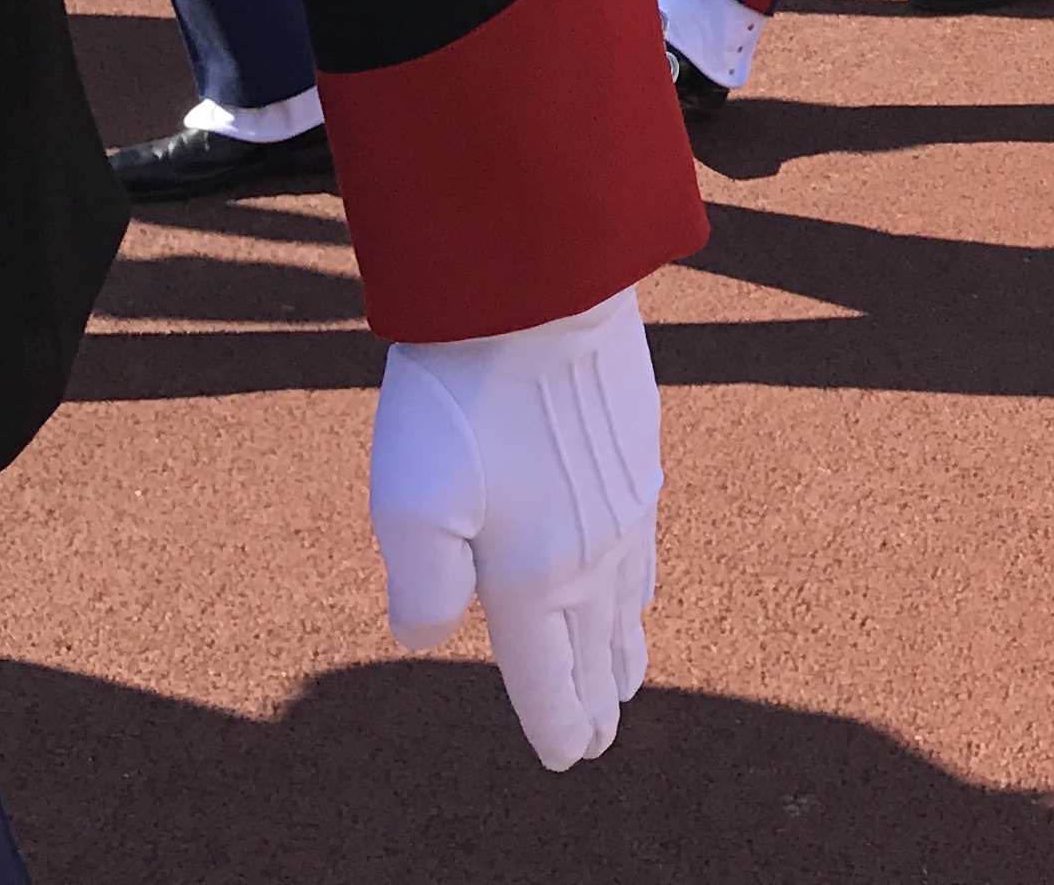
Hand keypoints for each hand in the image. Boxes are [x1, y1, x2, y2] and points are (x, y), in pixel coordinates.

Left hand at [369, 288, 659, 769]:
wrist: (541, 296)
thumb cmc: (465, 400)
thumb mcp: (409, 501)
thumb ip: (419, 586)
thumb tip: (427, 637)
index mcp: (534, 577)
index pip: (548, 676)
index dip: (557, 724)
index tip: (567, 757)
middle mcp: (592, 553)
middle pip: (598, 648)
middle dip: (598, 699)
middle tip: (601, 737)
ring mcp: (625, 504)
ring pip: (628, 601)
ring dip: (625, 647)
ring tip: (629, 676)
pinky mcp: (639, 457)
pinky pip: (644, 548)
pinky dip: (641, 586)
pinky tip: (638, 582)